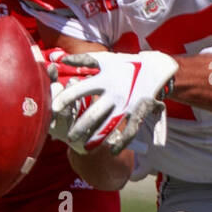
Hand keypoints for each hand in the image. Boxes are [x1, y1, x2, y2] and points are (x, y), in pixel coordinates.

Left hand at [51, 49, 177, 153]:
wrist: (156, 68)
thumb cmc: (126, 64)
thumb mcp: (105, 59)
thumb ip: (82, 60)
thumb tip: (60, 60)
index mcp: (104, 80)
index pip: (80, 90)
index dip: (66, 100)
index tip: (54, 109)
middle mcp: (114, 93)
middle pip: (93, 114)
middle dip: (79, 127)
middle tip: (68, 137)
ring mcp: (127, 105)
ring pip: (109, 126)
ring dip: (96, 138)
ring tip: (85, 148)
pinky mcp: (138, 112)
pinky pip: (129, 131)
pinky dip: (122, 142)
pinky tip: (113, 151)